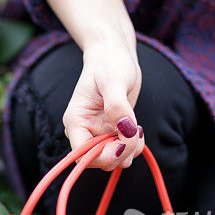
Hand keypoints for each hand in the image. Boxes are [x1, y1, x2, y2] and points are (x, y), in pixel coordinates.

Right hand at [62, 40, 144, 169]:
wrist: (114, 54)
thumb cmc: (110, 62)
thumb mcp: (114, 80)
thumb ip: (118, 106)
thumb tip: (125, 129)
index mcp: (76, 120)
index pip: (81, 154)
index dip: (102, 156)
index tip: (124, 142)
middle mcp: (83, 130)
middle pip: (98, 160)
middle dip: (120, 153)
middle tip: (136, 133)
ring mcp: (97, 133)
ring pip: (112, 158)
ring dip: (129, 151)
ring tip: (138, 130)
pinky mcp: (111, 132)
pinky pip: (122, 150)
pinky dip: (133, 146)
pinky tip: (138, 130)